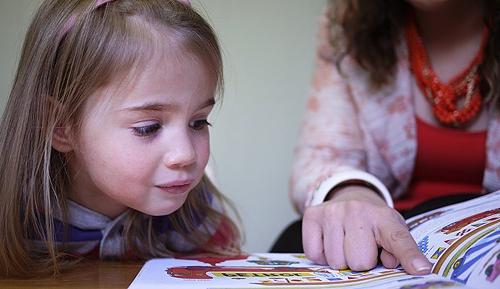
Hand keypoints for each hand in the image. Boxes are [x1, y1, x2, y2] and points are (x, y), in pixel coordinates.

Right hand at [302, 185, 431, 273]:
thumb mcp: (392, 232)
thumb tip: (401, 265)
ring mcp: (333, 211)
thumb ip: (399, 250)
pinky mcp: (312, 215)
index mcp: (384, 218)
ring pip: (335, 261)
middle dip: (360, 262)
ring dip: (340, 259)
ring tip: (345, 243)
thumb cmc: (373, 223)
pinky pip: (314, 254)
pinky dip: (321, 255)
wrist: (350, 197)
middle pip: (359, 262)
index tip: (420, 269)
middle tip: (361, 247)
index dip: (409, 256)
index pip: (398, 240)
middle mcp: (357, 210)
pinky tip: (329, 241)